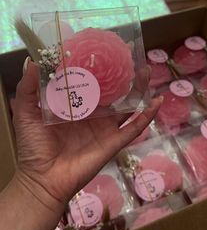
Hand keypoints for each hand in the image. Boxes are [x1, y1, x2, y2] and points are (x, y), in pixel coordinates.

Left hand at [12, 58, 161, 209]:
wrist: (43, 178)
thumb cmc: (34, 147)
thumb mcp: (26, 113)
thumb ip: (28, 88)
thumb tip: (32, 60)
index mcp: (75, 108)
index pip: (89, 84)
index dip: (97, 69)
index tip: (103, 50)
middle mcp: (93, 116)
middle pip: (112, 93)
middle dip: (121, 76)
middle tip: (129, 55)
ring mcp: (105, 129)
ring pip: (127, 107)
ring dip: (138, 91)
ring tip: (146, 72)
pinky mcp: (114, 142)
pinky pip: (134, 128)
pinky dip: (146, 116)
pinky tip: (156, 102)